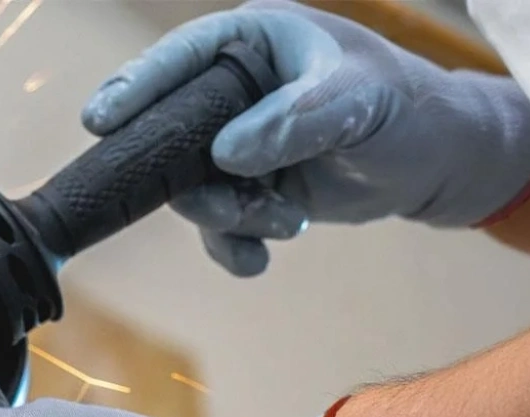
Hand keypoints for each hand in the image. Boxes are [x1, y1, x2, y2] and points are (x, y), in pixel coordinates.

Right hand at [82, 0, 529, 275]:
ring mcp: (236, 146)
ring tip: (287, 221)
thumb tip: (226, 154)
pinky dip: (235, 249)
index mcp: (252, 45)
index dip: (134, 89)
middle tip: (235, 207)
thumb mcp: (357, 103)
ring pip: (195, 196)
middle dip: (200, 189)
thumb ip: (293, 121)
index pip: (178, 60)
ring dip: (233, 221)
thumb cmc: (402, 109)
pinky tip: (262, 259)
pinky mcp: (247, 190)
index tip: (98, 122)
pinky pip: (218, 229)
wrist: (431, 161)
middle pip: (173, 143)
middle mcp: (233, 95)